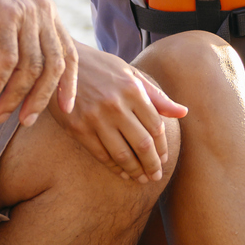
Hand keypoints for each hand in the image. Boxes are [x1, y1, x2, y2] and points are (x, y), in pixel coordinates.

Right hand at [0, 0, 77, 125]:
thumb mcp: (9, 19)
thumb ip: (24, 42)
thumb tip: (30, 79)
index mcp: (48, 13)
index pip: (69, 55)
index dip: (69, 85)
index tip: (65, 111)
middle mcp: (43, 12)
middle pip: (53, 67)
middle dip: (40, 99)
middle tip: (25, 122)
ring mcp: (25, 14)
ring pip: (29, 68)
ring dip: (14, 97)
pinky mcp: (5, 17)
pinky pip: (7, 60)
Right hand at [55, 46, 188, 182]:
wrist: (60, 65)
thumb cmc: (101, 68)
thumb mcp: (130, 74)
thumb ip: (157, 96)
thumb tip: (183, 112)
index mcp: (132, 90)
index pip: (156, 126)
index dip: (162, 147)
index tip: (164, 159)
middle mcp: (116, 105)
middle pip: (143, 143)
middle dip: (152, 164)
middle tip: (156, 176)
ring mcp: (96, 118)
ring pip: (123, 153)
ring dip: (135, 170)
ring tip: (142, 179)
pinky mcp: (78, 129)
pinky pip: (101, 154)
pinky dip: (114, 167)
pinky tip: (122, 172)